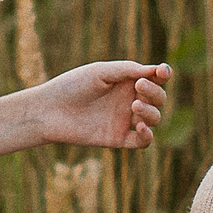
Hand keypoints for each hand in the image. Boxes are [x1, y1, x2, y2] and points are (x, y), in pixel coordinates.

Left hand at [34, 61, 173, 149]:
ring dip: (151, 112)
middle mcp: (128, 100)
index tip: (163, 72)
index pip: (154, 78)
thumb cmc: (72, 86)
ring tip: (134, 107)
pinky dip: (148, 135)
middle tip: (138, 87)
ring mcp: (124, 120)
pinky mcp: (118, 139)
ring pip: (154, 118)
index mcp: (126, 81)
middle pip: (158, 98)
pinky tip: (139, 127)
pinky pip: (143, 141)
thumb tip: (154, 70)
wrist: (49, 110)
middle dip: (155, 92)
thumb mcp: (100, 72)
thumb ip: (126, 70)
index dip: (163, 74)